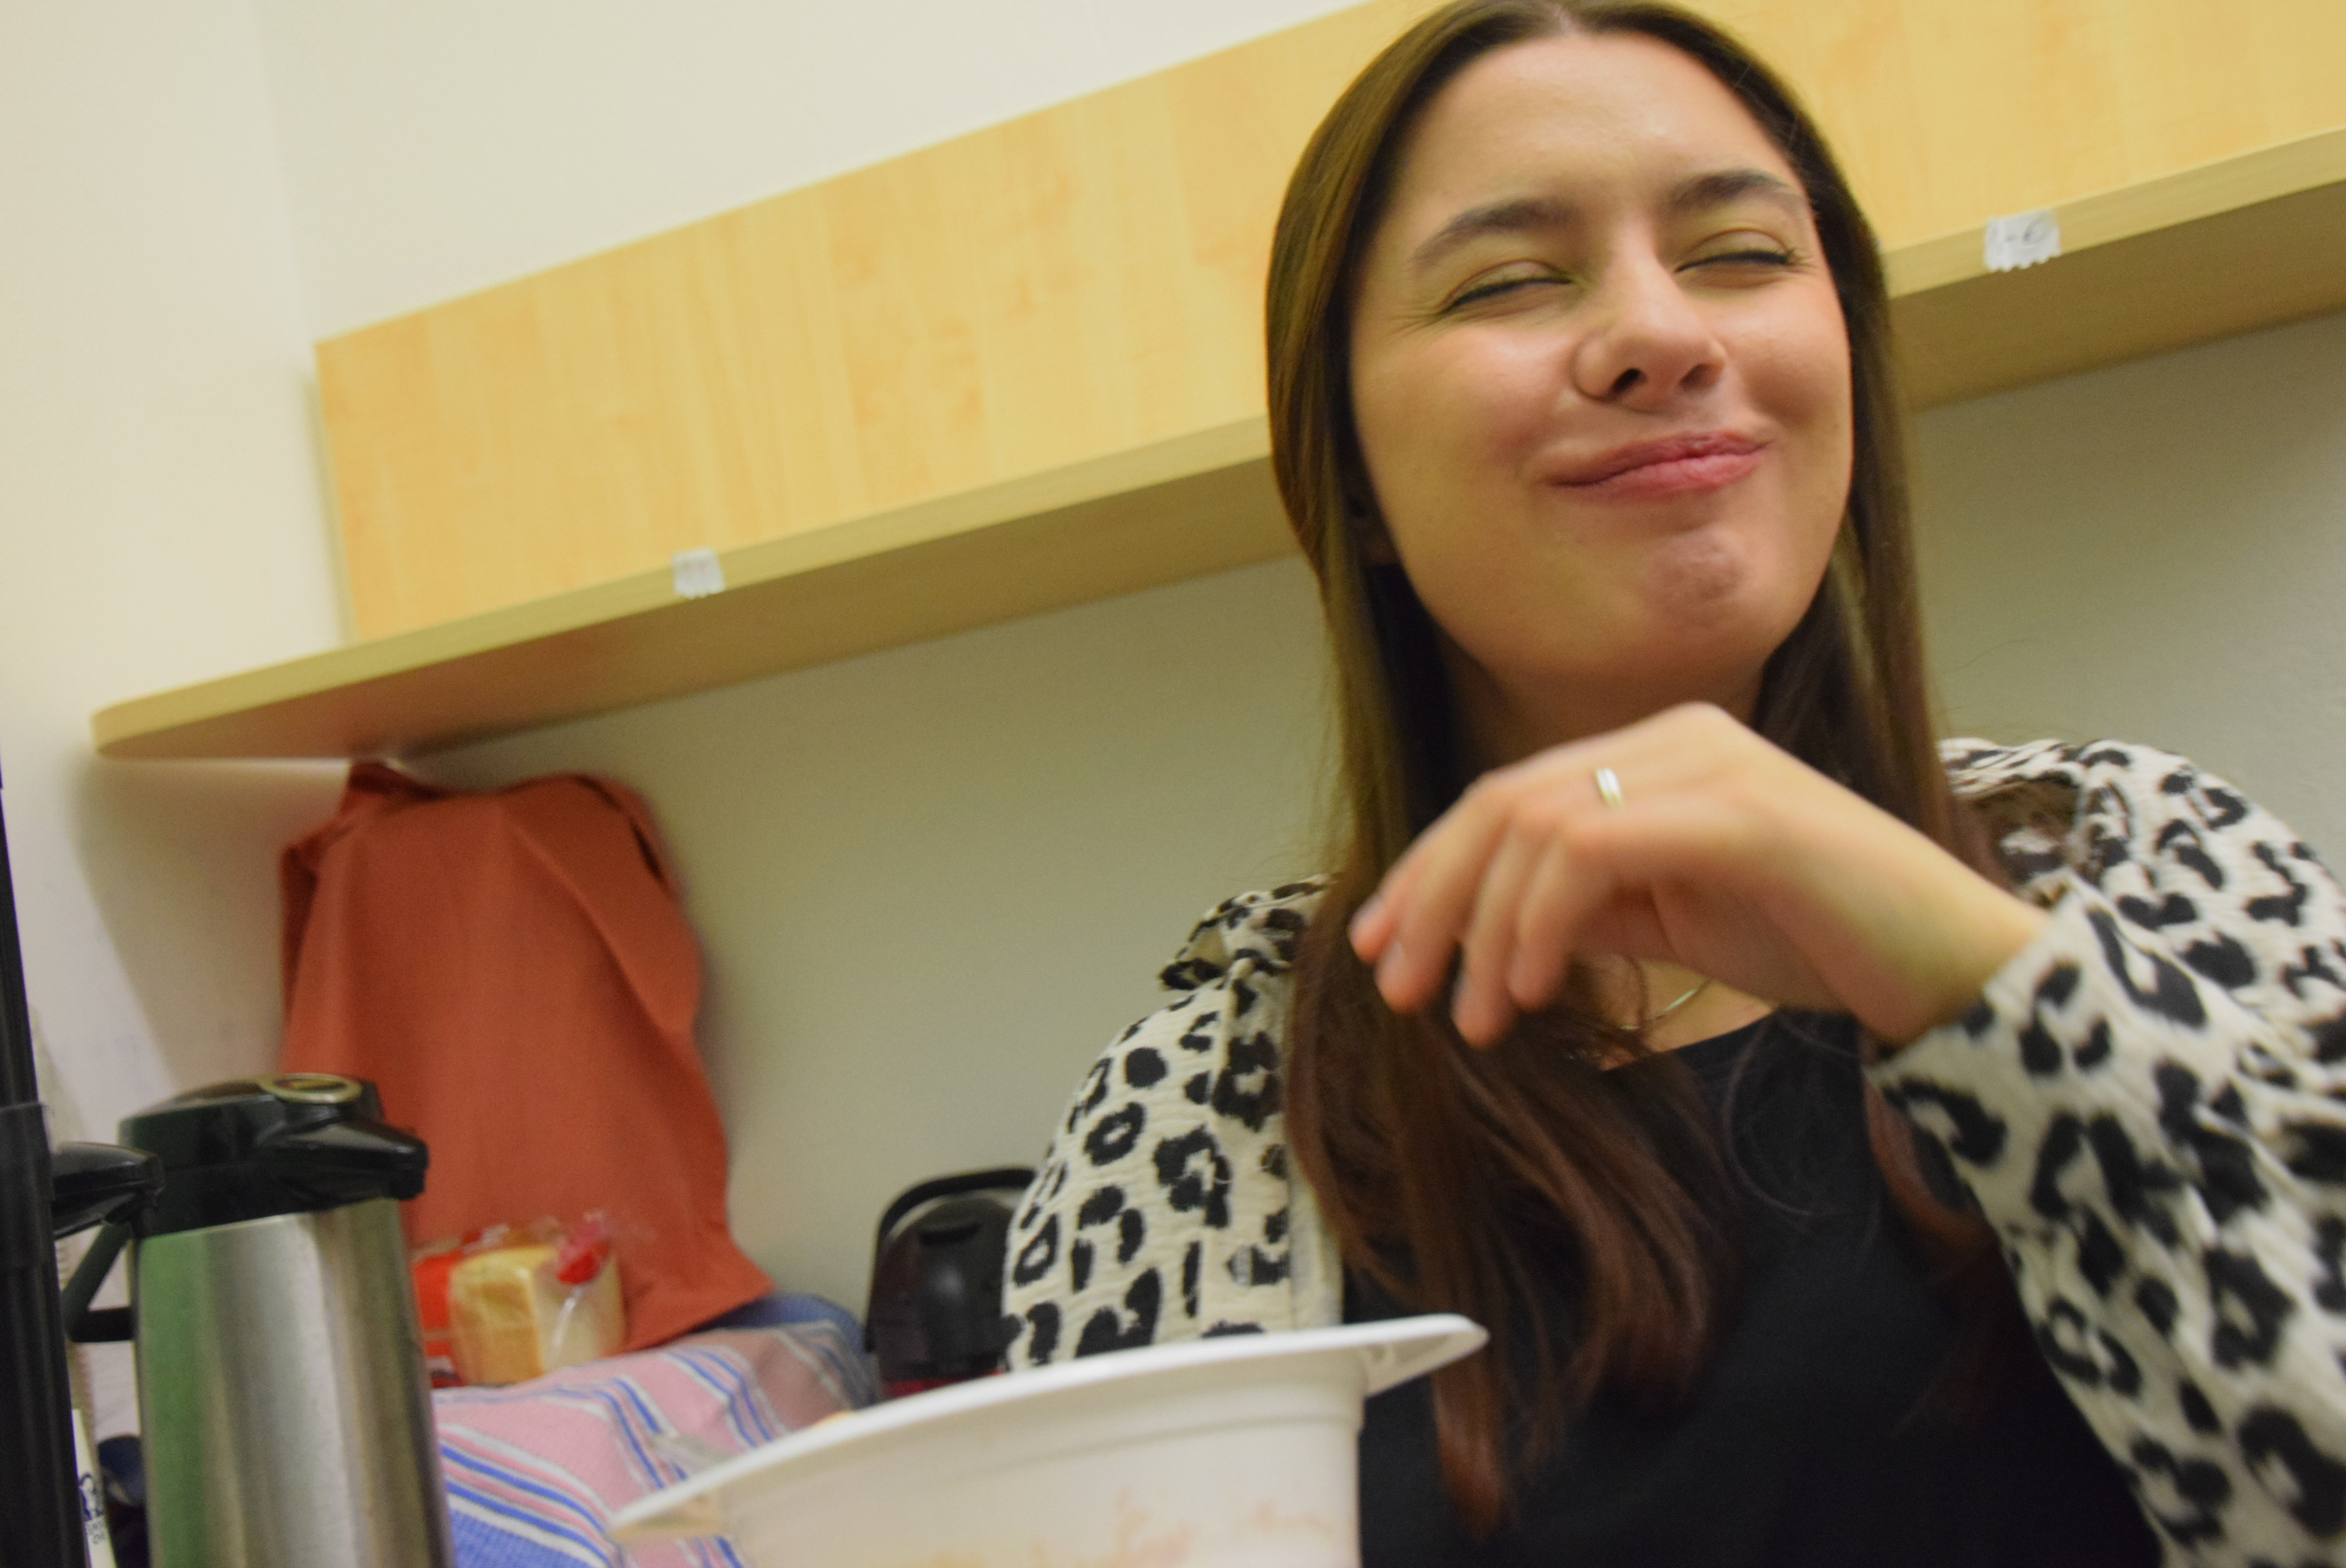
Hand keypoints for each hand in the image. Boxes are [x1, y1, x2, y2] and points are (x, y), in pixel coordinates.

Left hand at [1346, 704, 2047, 1048]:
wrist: (1951, 966)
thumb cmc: (1824, 942)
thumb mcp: (1679, 924)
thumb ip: (1595, 911)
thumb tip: (1498, 931)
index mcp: (1661, 753)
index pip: (1511, 799)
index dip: (1432, 871)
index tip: (1383, 949)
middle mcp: (1678, 738)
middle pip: (1504, 803)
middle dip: (1432, 898)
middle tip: (1396, 989)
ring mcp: (1710, 766)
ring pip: (1535, 827)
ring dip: (1482, 929)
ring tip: (1471, 1019)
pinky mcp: (1739, 813)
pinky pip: (1593, 852)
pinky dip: (1540, 923)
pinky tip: (1531, 992)